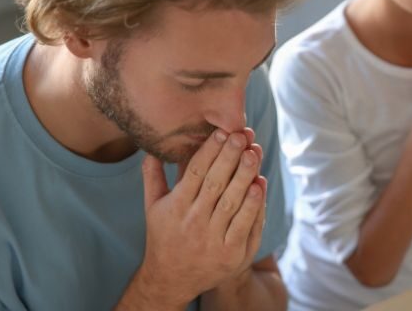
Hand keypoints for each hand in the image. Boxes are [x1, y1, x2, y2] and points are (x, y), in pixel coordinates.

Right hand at [132, 129, 267, 307]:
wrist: (171, 279)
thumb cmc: (164, 236)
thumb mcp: (152, 207)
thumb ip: (153, 177)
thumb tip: (151, 148)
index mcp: (176, 206)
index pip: (195, 173)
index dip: (209, 151)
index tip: (222, 132)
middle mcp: (194, 222)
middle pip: (215, 184)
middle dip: (230, 157)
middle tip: (242, 135)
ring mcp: (213, 239)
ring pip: (232, 203)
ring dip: (245, 177)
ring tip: (255, 153)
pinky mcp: (231, 254)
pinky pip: (245, 226)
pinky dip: (254, 206)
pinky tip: (260, 185)